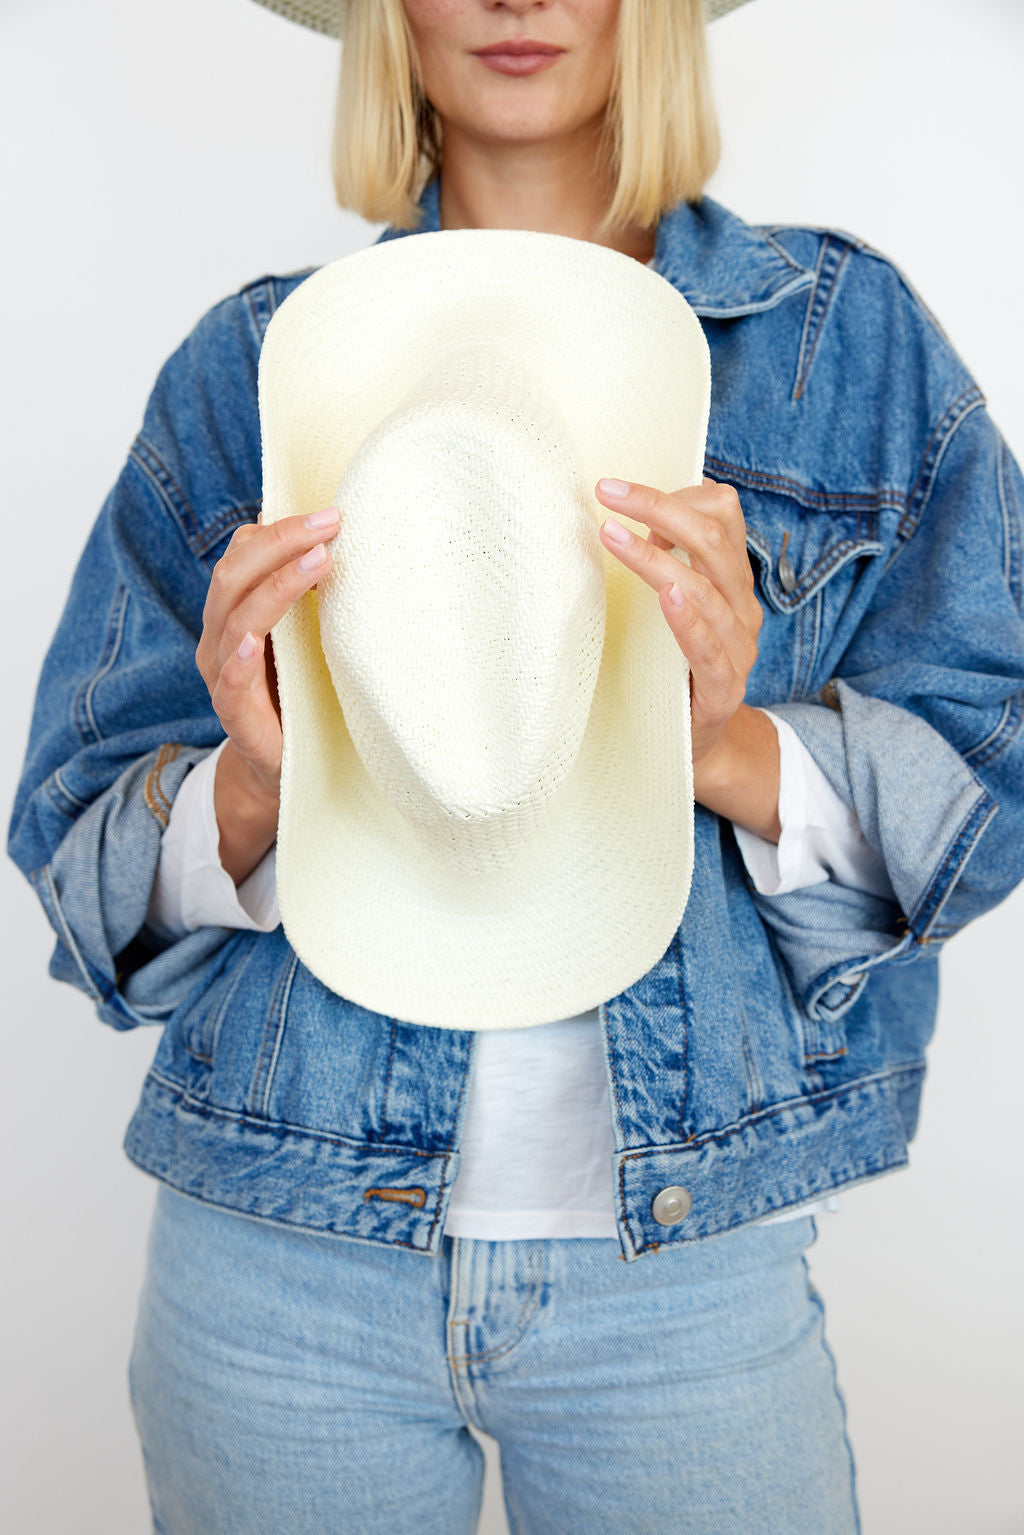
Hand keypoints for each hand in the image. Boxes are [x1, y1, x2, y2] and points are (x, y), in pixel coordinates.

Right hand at [195, 504, 339, 881]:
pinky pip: (231, 681)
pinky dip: (241, 658)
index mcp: (237, 610)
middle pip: (234, 574)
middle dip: (281, 541)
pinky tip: (258, 642)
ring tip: (317, 562)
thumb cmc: (303, 692)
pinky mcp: (234, 715)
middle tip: (331, 522)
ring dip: (275, 585)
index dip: (280, 528)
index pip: (243, 553)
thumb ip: (315, 598)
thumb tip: (358, 544)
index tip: (332, 512)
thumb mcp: (311, 637)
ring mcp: (222, 675)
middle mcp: (220, 637)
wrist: (286, 765)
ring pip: (233, 617)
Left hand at [594, 475, 761, 765]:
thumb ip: (666, 564)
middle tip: (607, 492)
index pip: (723, 514)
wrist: (694, 744)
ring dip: (655, 557)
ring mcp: (738, 649)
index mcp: (732, 581)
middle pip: (714, 539)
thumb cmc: (673, 668)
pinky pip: (710, 649)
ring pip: (707, 587)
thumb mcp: (673, 607)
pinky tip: (667, 596)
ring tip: (611, 535)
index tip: (619, 491)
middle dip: (658, 506)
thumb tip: (633, 513)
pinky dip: (689, 618)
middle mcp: (742, 608)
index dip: (676, 494)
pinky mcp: (723, 690)